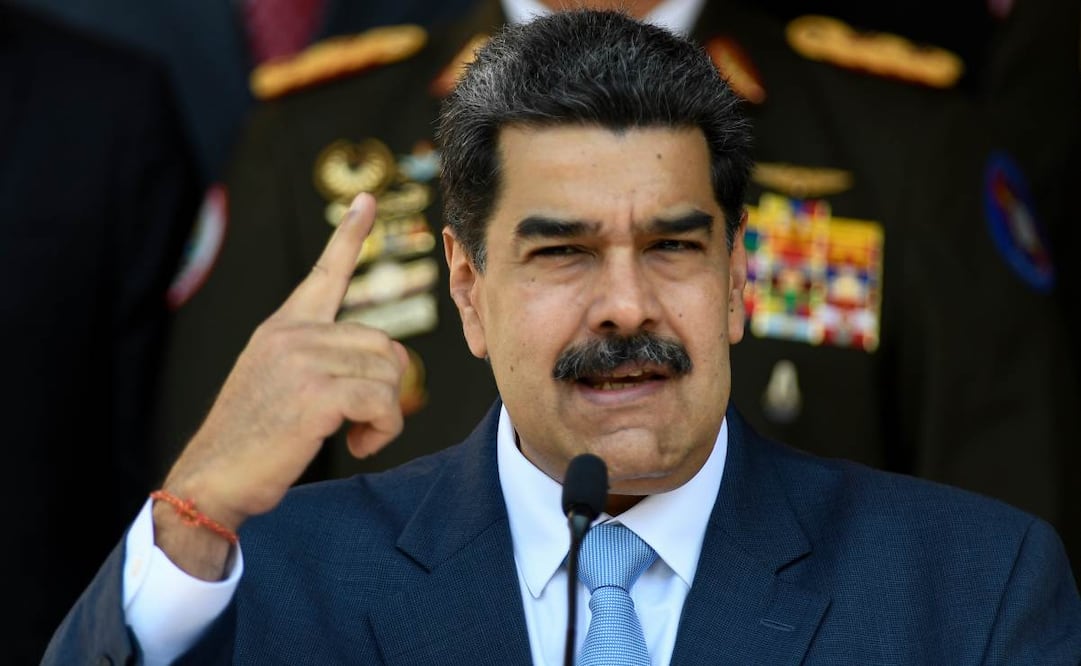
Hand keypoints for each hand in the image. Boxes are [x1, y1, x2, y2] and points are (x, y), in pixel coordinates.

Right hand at [156, 193, 406, 573]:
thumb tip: (382, 365)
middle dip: (386, 389)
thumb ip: (319, 360)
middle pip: (385, 345)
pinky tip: (359, 444)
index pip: (323, 274)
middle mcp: (292, 335)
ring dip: (385, 414)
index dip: (348, 237)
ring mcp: (302, 361)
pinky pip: (383, 402)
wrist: (211, 480)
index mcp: (283, 328)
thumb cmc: (252, 441)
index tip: (364, 201)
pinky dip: (383, 429)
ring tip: (355, 434)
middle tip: (362, 421)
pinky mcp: (316, 394)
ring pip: (389, 375)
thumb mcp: (278, 384)